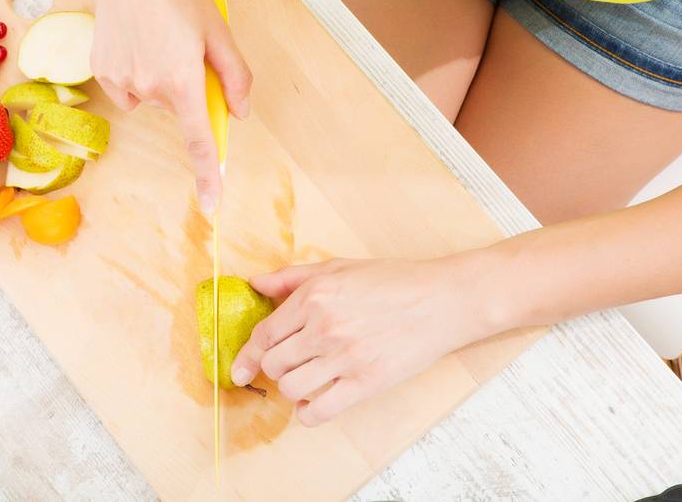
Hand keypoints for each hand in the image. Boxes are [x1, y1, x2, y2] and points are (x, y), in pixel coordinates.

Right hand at [88, 0, 251, 214]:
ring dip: (160, 78)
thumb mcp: (217, 30)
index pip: (198, 141)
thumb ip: (234, 76)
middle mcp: (148, 86)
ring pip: (151, 97)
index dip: (208, 175)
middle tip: (187, 45)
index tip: (211, 206)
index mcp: (182, 79)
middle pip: (177, 107)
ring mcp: (120, 79)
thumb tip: (239, 112)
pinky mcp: (100, 68)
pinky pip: (127, 85)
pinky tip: (136, 36)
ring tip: (158, 33)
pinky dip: (135, 70)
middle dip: (186, 87)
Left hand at [229, 255, 494, 427]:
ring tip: (304, 381)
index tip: (240, 369)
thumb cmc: (391, 281)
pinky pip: (320, 411)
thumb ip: (292, 277)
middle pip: (273, 363)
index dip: (248, 354)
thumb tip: (255, 283)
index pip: (264, 334)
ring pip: (291, 388)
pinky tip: (312, 407)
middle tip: (288, 366)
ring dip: (291, 389)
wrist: (441, 300)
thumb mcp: (338, 267)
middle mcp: (323, 327)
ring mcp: (344, 357)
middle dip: (274, 368)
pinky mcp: (366, 382)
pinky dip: (308, 415)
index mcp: (313, 297)